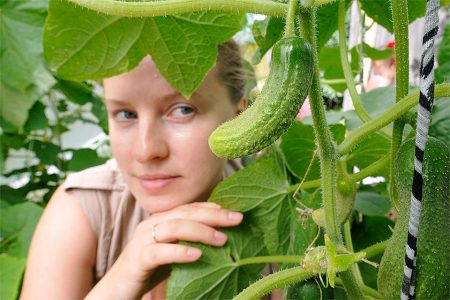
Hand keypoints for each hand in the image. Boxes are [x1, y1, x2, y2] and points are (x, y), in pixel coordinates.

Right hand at [86, 202, 242, 298]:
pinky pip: (159, 252)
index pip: (189, 208)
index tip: (234, 212)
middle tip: (237, 219)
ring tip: (222, 240)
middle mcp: (151, 225)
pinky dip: (179, 252)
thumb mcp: (172, 253)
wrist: (116, 291)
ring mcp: (142, 240)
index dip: (212, 208)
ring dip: (201, 231)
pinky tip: (196, 255)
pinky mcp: (137, 259)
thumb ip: (189, 242)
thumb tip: (222, 238)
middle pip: (185, 213)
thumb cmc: (148, 271)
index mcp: (160, 221)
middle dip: (213, 215)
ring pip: (174, 227)